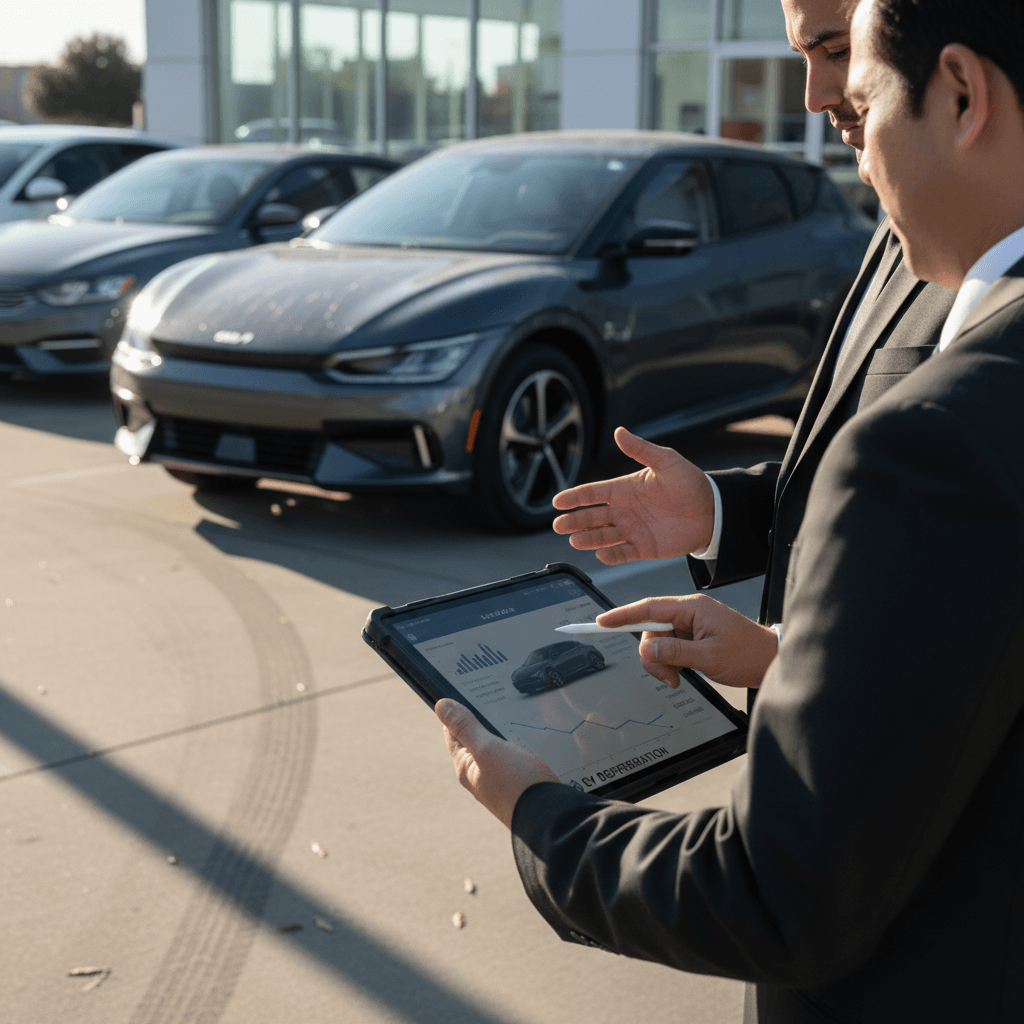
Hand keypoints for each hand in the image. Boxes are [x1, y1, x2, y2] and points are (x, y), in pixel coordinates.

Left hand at [436, 699, 558, 827]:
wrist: (551, 817)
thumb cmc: (517, 785)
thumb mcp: (487, 749)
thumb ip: (465, 728)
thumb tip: (440, 706)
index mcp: (466, 767)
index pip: (453, 733)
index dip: (456, 711)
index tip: (465, 691)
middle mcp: (481, 775)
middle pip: (476, 740)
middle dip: (481, 719)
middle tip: (492, 696)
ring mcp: (501, 780)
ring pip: (497, 747)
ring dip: (502, 731)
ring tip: (512, 712)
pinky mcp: (521, 782)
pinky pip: (515, 756)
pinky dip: (518, 743)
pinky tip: (529, 735)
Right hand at [552, 427, 714, 564]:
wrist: (713, 510)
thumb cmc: (690, 482)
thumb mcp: (666, 461)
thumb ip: (641, 449)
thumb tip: (619, 431)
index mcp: (623, 489)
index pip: (592, 493)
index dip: (574, 497)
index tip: (558, 502)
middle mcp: (623, 511)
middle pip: (591, 517)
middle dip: (573, 521)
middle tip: (559, 525)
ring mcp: (632, 530)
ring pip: (602, 537)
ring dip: (587, 539)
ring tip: (575, 541)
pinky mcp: (643, 548)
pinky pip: (622, 553)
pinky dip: (611, 555)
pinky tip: (601, 554)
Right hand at [596, 595, 777, 689]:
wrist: (770, 661)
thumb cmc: (747, 654)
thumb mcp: (708, 656)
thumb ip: (674, 652)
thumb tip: (646, 648)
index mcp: (693, 609)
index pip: (649, 607)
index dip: (623, 615)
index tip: (603, 622)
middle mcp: (690, 613)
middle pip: (651, 630)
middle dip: (653, 655)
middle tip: (667, 677)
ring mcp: (691, 625)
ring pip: (659, 642)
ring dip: (662, 663)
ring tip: (678, 679)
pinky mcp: (694, 637)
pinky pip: (670, 648)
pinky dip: (670, 663)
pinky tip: (682, 674)